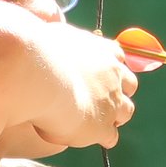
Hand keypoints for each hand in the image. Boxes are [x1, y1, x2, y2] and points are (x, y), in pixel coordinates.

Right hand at [25, 22, 139, 151]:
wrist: (35, 75)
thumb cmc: (38, 51)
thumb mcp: (56, 34)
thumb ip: (65, 38)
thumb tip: (57, 29)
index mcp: (104, 50)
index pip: (119, 57)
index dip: (111, 68)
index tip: (99, 74)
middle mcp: (114, 75)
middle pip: (130, 85)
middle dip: (118, 91)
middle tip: (101, 98)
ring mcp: (112, 102)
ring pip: (126, 112)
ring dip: (114, 116)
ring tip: (96, 120)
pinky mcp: (101, 127)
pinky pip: (110, 137)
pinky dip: (101, 137)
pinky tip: (84, 135)